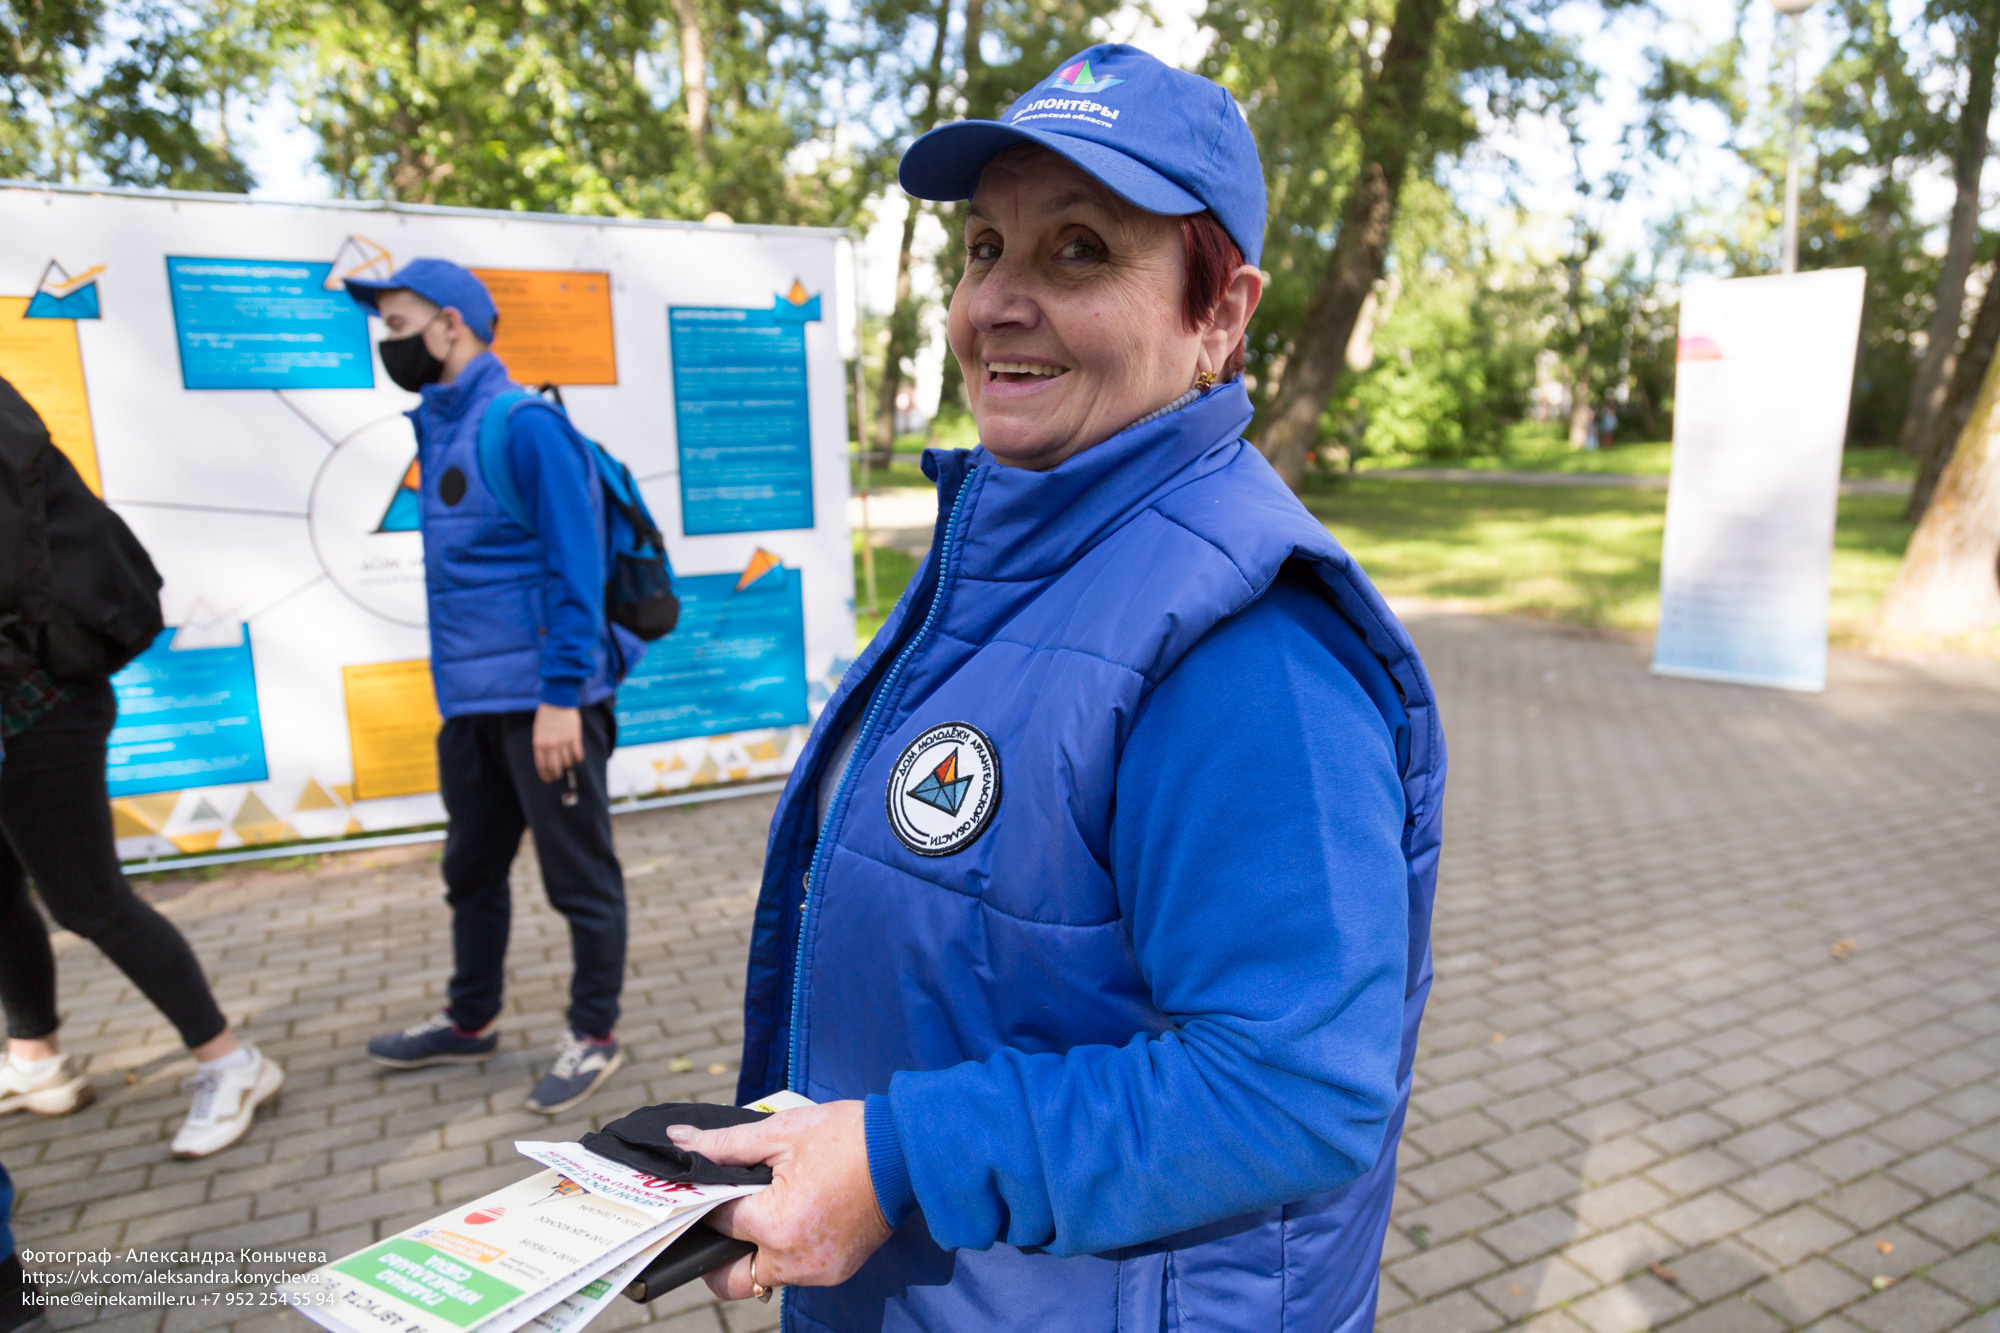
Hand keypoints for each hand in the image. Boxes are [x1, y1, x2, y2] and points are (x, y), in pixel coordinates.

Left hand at [531, 704, 583, 782]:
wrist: (558, 700)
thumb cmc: (546, 715)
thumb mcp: (538, 731)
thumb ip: (541, 745)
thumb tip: (546, 759)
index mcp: (539, 743)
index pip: (541, 765)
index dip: (545, 774)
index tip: (548, 779)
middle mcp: (550, 744)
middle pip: (554, 766)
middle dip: (556, 774)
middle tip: (558, 776)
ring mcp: (563, 741)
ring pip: (567, 762)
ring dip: (567, 765)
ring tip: (567, 764)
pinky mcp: (574, 737)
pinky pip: (577, 754)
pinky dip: (577, 758)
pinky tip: (577, 758)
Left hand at [668, 1100, 891, 1298]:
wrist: (906, 1152)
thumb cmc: (847, 1138)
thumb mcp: (781, 1132)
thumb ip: (725, 1145)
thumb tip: (680, 1142)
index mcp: (777, 1224)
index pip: (718, 1223)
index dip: (710, 1202)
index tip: (713, 1186)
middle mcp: (794, 1259)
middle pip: (732, 1277)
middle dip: (719, 1254)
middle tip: (724, 1218)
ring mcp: (818, 1271)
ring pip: (765, 1276)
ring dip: (757, 1249)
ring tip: (768, 1207)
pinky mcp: (836, 1272)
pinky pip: (795, 1272)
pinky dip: (786, 1250)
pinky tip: (796, 1215)